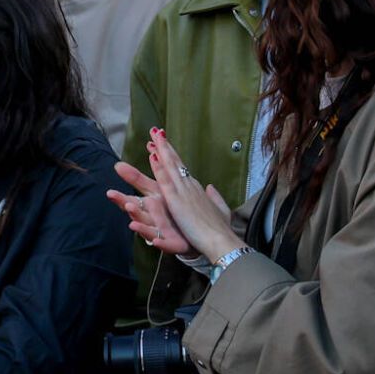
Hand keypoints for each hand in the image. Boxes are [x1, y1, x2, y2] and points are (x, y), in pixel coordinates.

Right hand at [108, 163, 189, 254]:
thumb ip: (137, 179)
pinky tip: (156, 241)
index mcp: (147, 207)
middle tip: (125, 205)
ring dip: (141, 228)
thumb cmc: (168, 211)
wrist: (190, 231)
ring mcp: (160, 234)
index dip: (120, 199)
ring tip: (132, 225)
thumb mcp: (153, 192)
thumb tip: (119, 163)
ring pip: (148, 231)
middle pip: (138, 216)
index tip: (110, 193)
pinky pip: (165, 244)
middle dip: (131, 211)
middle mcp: (150, 221)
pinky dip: (160, 243)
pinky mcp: (171, 244)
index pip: (131, 202)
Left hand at [120, 130, 242, 260]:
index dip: (173, 156)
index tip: (165, 144)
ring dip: (162, 150)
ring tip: (154, 136)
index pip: (181, 169)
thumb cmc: (220, 229)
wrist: (221, 241)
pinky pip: (166, 181)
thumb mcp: (219, 210)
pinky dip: (160, 168)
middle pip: (175, 162)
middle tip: (156, 131)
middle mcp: (190, 187)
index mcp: (196, 190)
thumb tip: (211, 187)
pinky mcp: (177, 202)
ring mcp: (184, 192)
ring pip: (170, 167)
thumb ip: (214, 198)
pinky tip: (153, 157)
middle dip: (166, 146)